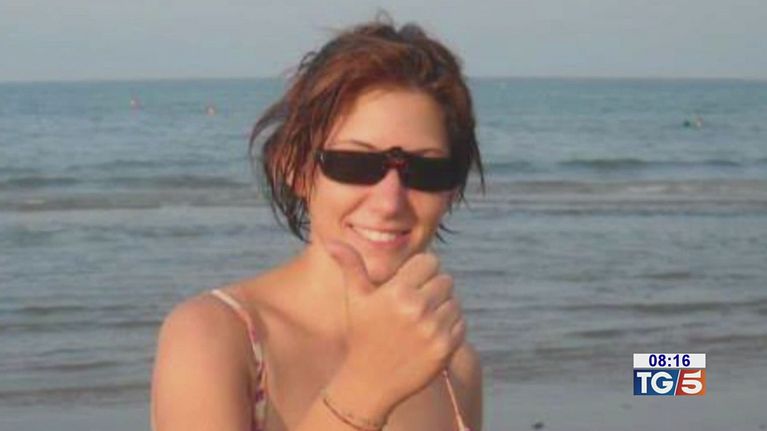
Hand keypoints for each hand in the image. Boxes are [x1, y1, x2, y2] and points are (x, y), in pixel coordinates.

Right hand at [323, 239, 466, 410]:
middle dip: (433, 289)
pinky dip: (450, 327)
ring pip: (454, 302)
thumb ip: (350, 266)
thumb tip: (331, 241)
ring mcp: (434, 329)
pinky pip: (460, 323)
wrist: (370, 381)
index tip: (409, 285)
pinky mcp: (446, 347)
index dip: (421, 272)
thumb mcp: (356, 299)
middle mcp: (418, 308)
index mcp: (398, 291)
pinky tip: (428, 336)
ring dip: (442, 308)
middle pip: (445, 280)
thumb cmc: (362, 334)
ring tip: (421, 322)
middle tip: (415, 305)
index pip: (430, 262)